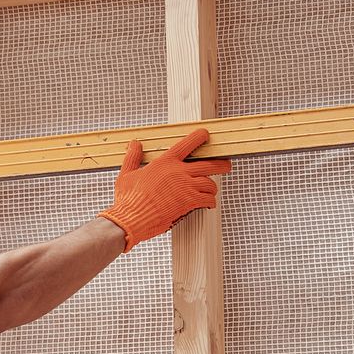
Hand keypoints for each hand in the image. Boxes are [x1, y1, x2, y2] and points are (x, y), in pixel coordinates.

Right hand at [97, 131, 229, 248]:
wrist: (131, 218)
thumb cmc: (128, 199)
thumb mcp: (127, 174)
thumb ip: (133, 157)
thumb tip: (134, 144)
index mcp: (165, 162)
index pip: (187, 144)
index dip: (199, 137)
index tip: (206, 135)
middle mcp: (179, 172)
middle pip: (209, 164)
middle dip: (221, 164)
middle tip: (226, 165)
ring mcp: (186, 187)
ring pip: (210, 183)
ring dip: (212, 187)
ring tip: (212, 189)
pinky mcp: (189, 202)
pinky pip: (208, 199)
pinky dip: (211, 202)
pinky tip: (209, 204)